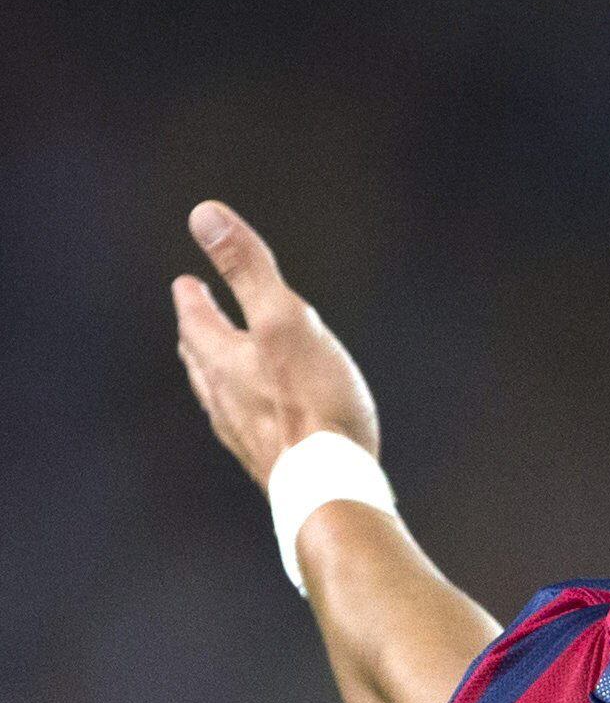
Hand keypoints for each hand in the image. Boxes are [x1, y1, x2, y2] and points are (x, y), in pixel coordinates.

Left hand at [171, 200, 378, 483]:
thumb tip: (204, 213)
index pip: (197, 320)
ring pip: (221, 400)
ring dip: (218, 380)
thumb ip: (248, 270)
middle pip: (201, 362)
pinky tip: (267, 425)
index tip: (187, 283)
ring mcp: (246, 438)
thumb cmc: (311, 402)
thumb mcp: (284, 319)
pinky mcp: (273, 468)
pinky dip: (250, 416)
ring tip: (224, 372)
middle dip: (198, 337)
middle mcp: (224, 400)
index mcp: (222, 360)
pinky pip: (252, 432)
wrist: (330, 488)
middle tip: (197, 322)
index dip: (193, 298)